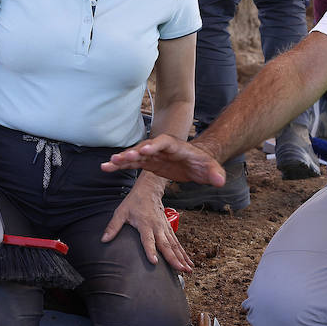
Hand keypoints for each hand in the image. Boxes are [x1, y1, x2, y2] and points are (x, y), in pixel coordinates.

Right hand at [101, 134, 225, 186]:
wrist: (197, 163)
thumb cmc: (204, 164)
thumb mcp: (212, 169)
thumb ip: (216, 174)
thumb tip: (220, 181)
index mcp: (175, 146)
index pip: (164, 144)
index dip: (154, 145)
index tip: (144, 149)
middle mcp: (160, 148)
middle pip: (145, 148)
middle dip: (133, 153)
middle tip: (119, 158)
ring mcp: (152, 155)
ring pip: (135, 155)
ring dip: (121, 160)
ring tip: (107, 164)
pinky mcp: (148, 162)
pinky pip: (131, 164)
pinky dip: (120, 165)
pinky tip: (106, 168)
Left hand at [101, 180, 193, 273]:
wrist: (149, 190)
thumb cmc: (134, 202)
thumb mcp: (121, 212)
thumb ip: (113, 226)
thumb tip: (103, 240)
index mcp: (145, 224)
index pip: (148, 240)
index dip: (150, 250)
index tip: (154, 261)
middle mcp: (157, 227)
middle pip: (166, 245)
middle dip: (174, 258)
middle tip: (181, 270)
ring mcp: (165, 228)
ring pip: (174, 245)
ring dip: (182, 258)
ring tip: (189, 269)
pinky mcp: (169, 229)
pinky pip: (177, 243)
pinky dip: (183, 253)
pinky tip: (188, 262)